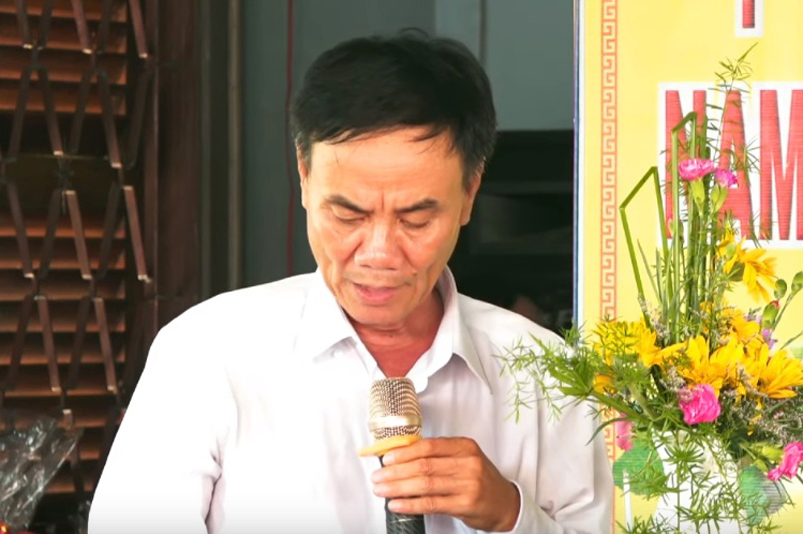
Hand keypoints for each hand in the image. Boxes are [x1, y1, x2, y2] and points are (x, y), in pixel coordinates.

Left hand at [371, 437, 519, 531]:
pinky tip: (397, 504)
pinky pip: (431, 503)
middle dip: (396, 471)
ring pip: (425, 484)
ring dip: (398, 487)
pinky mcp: (465, 504)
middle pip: (424, 465)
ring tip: (382, 490)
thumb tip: (401, 456)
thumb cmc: (480, 479)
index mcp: (465, 446)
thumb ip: (438, 455)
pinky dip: (410, 504)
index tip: (386, 458)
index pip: (428, 446)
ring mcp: (468, 484)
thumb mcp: (464, 459)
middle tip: (378, 476)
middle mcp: (468, 463)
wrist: (505, 503)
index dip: (404, 452)